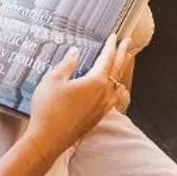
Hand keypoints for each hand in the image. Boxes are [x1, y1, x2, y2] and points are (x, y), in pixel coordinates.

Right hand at [27, 35, 135, 154]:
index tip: (115, 36)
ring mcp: (103, 108)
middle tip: (128, 42)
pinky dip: (117, 88)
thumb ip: (67, 64)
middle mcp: (104, 94)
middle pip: (117, 70)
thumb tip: (76, 52)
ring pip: (118, 85)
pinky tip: (114, 89)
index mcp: (96, 82)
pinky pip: (113, 98)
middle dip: (123, 54)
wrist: (48, 139)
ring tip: (124, 62)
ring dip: (121, 71)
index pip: (107, 59)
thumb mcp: (53, 80)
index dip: (111, 46)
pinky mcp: (98, 117)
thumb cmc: (49, 108)